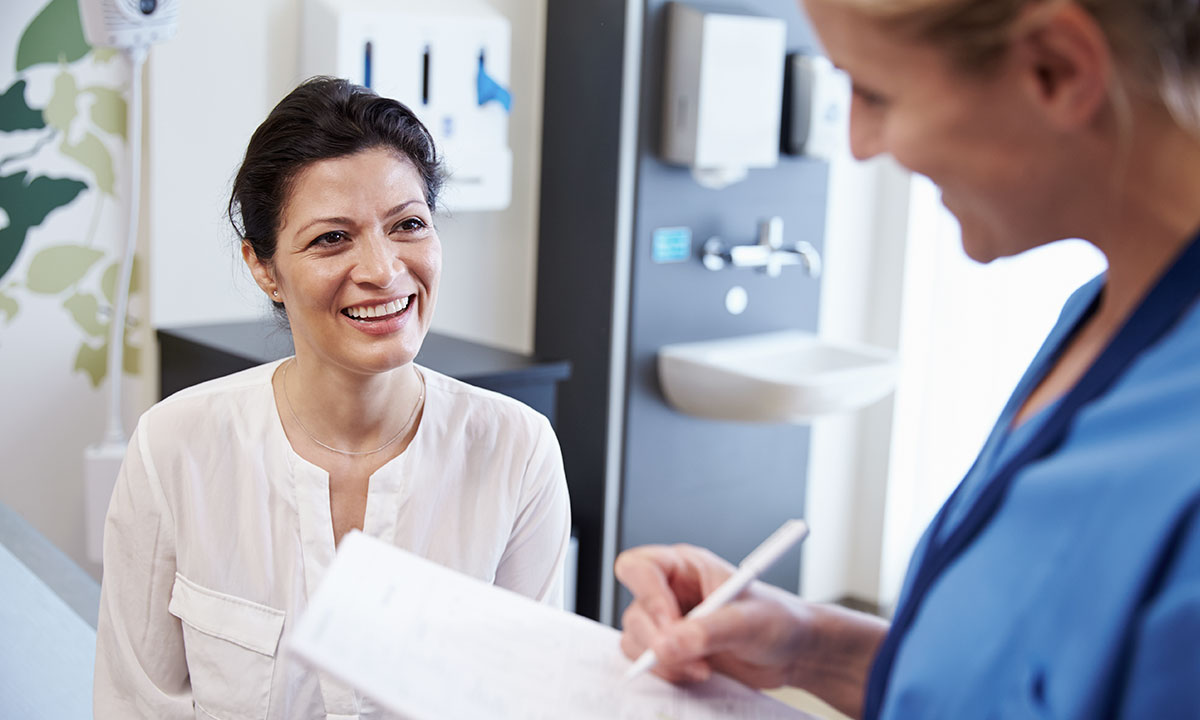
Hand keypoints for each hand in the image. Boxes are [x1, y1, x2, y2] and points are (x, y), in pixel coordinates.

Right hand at [615, 543, 814, 687]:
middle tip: (687, 656)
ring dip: (663, 661)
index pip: (640, 567)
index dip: (647, 595)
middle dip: (657, 639)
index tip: (670, 623)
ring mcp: (668, 622)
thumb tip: (668, 645)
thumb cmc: (778, 620)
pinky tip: (697, 673)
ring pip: (636, 639)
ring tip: (701, 668)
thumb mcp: (748, 621)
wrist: (792, 652)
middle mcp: (671, 591)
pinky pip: (647, 662)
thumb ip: (708, 631)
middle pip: (634, 610)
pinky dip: (668, 673)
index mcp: (687, 566)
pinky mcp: (671, 649)